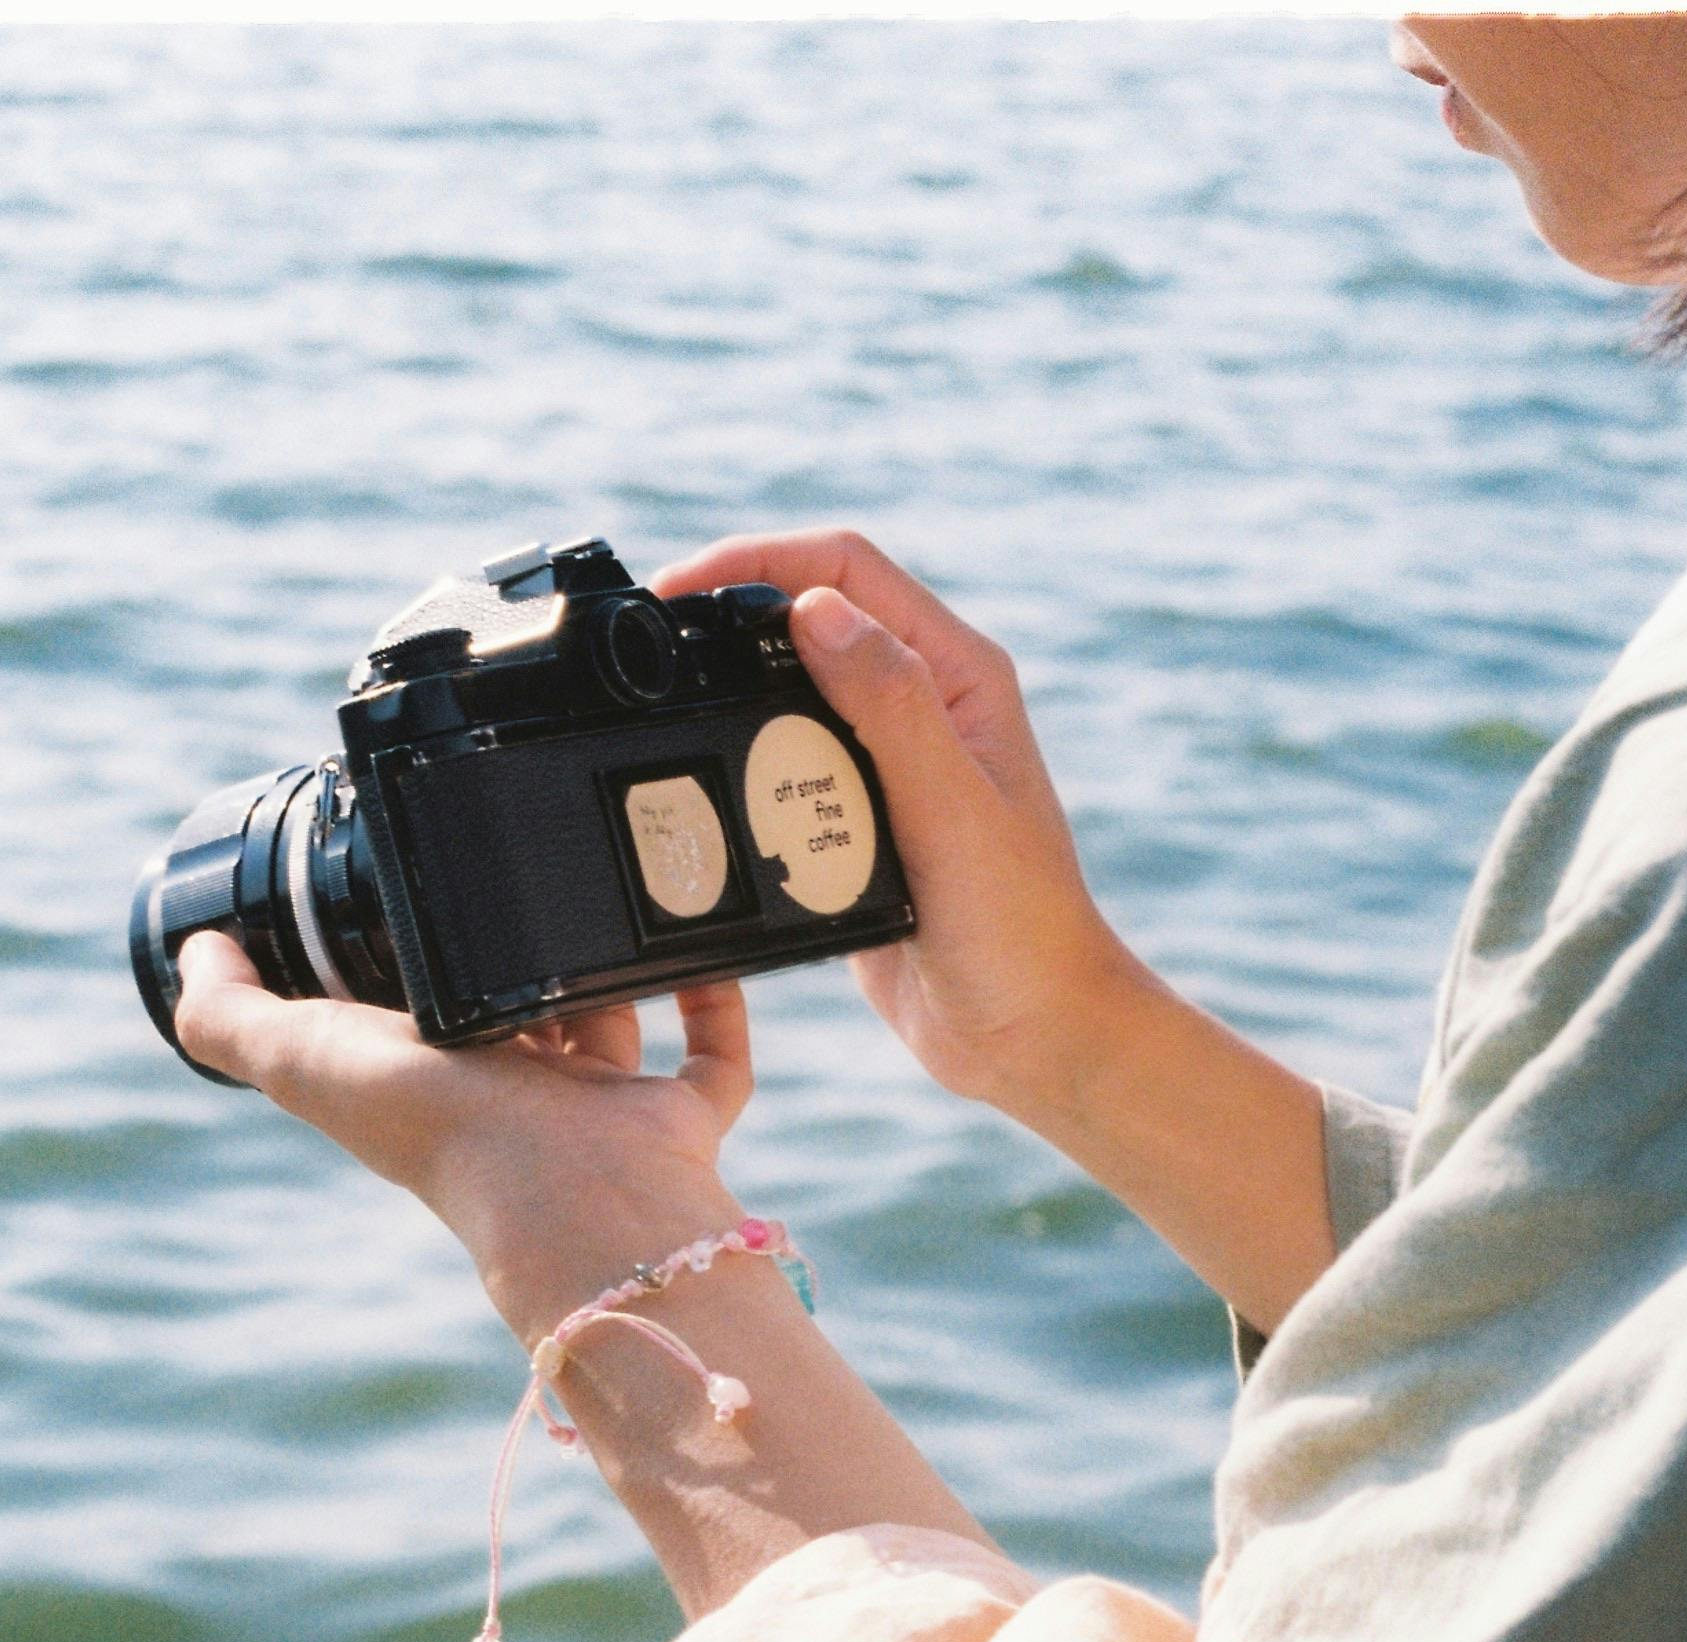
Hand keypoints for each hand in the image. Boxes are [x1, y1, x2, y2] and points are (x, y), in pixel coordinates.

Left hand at [171, 930, 755, 1334]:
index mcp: (428, 1083)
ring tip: (618, 877)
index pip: (415, 1015)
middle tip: (532, 863)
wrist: (573, 1189)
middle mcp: (514, 1099)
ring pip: (613, 1025)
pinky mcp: (679, 1119)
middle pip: (519, 1014)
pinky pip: (712, 1059)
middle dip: (523, 953)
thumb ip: (230, 1014)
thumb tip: (196, 951)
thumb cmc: (438, 1128)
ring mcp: (602, 1111)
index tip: (416, 878)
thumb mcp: (302, 1057)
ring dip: (616, 965)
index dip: (408, 959)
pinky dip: (715, 1003)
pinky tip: (702, 943)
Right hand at [649, 528, 1150, 1120]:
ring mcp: (886, 760)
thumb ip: (889, 704)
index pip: (848, 570)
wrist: (1031, 1036)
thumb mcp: (952, 807)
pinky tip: (714, 790)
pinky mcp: (855, 818)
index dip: (757, 560)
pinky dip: (742, 771)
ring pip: (784, 695)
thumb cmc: (1021, 927)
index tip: (678, 590)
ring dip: (732, 703)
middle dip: (728, 621)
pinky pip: (781, 770)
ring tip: (675, 719)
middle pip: (806, 619)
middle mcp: (923, 702)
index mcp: (960, 674)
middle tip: (655, 652)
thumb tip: (815, 610)